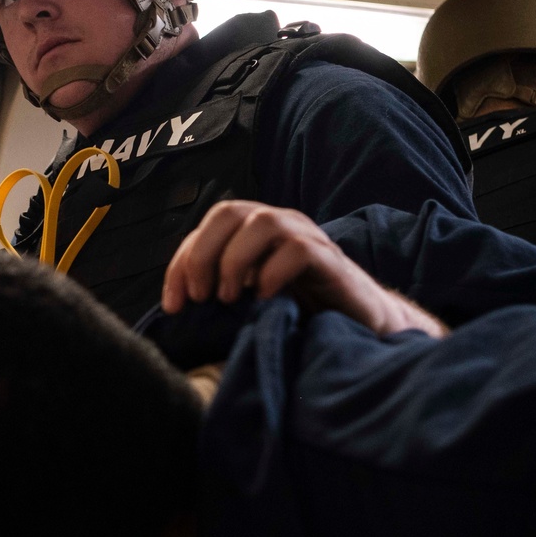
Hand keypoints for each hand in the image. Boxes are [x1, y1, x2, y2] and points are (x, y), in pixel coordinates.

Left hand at [161, 201, 448, 337]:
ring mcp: (306, 238)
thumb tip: (177, 307)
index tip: (175, 306)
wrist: (360, 324)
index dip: (182, 264)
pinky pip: (299, 249)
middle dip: (204, 254)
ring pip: (262, 223)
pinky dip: (274, 273)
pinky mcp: (330, 260)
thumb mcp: (251, 300)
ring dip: (235, 260)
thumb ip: (221, 291)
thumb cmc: (302, 311)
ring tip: (230, 299)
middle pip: (228, 212)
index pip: (206, 228)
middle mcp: (279, 225)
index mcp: (253, 232)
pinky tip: (265, 299)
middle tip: (202, 297)